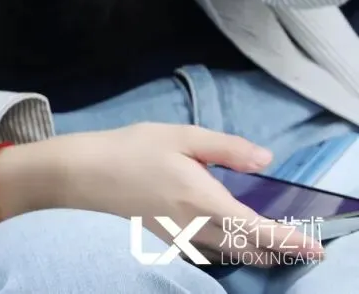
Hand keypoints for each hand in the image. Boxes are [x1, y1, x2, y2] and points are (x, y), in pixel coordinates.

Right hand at [0, 124, 322, 265]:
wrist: (79, 177)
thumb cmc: (128, 150)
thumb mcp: (177, 136)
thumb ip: (224, 147)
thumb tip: (265, 159)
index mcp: (204, 201)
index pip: (260, 231)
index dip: (290, 240)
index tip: (313, 245)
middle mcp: (197, 229)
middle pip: (250, 251)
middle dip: (278, 250)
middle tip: (297, 242)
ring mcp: (180, 240)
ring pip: (231, 255)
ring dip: (255, 252)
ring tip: (271, 242)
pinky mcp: (164, 242)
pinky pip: (208, 252)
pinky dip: (228, 249)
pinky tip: (226, 235)